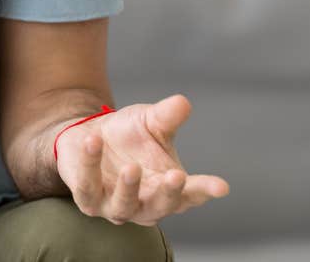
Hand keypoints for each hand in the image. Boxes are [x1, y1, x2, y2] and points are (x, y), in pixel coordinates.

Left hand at [55, 94, 229, 225]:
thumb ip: (167, 116)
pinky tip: (92, 141)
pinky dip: (90, 165)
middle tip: (176, 177)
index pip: (191, 194)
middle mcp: (145, 204)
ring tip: (131, 168)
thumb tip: (182, 102)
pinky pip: (87, 186)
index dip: (205, 190)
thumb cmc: (128, 134)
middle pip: (161, 207)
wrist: (87, 135)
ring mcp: (115, 206)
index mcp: (167, 188)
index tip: (221, 186)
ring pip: (124, 206)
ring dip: (128, 188)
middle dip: (168, 194)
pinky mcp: (87, 199)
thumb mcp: (150, 121)